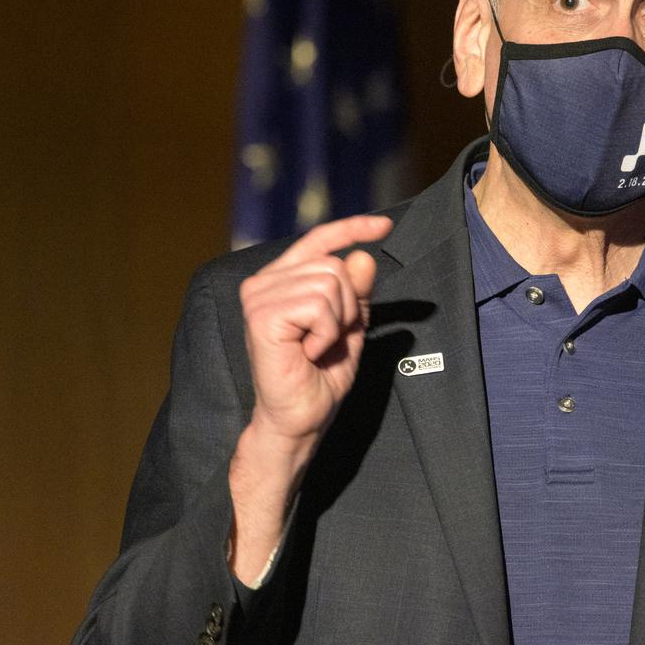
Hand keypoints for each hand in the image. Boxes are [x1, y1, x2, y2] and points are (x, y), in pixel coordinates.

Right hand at [240, 213, 392, 444]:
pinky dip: (326, 334)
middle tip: (328, 340)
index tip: (385, 226)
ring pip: (330, 284)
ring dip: (337, 323)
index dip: (352, 228)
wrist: (299, 418)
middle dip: (349, 306)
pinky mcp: (262, 315)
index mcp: (282, 279)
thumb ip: (357, 292)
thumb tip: (364, 256)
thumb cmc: (319, 377)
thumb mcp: (349, 326)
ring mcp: (259, 296)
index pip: (318, 240)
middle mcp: (265, 281)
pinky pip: (319, 306)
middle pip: (334, 266)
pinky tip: (307, 353)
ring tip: (316, 348)